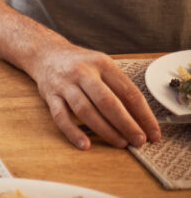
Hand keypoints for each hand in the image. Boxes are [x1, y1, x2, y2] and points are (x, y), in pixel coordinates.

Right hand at [29, 46, 159, 148]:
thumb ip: (118, 87)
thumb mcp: (102, 66)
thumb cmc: (80, 64)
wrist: (45, 53)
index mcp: (102, 64)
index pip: (128, 92)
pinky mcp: (50, 95)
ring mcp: (64, 84)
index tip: (152, 132)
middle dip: (126, 124)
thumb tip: (140, 118)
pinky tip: (85, 144)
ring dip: (105, 130)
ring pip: (85, 110)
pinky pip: (61, 116)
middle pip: (107, 101)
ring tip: (120, 143)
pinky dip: (73, 132)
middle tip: (139, 141)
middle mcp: (82, 72)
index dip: (143, 115)